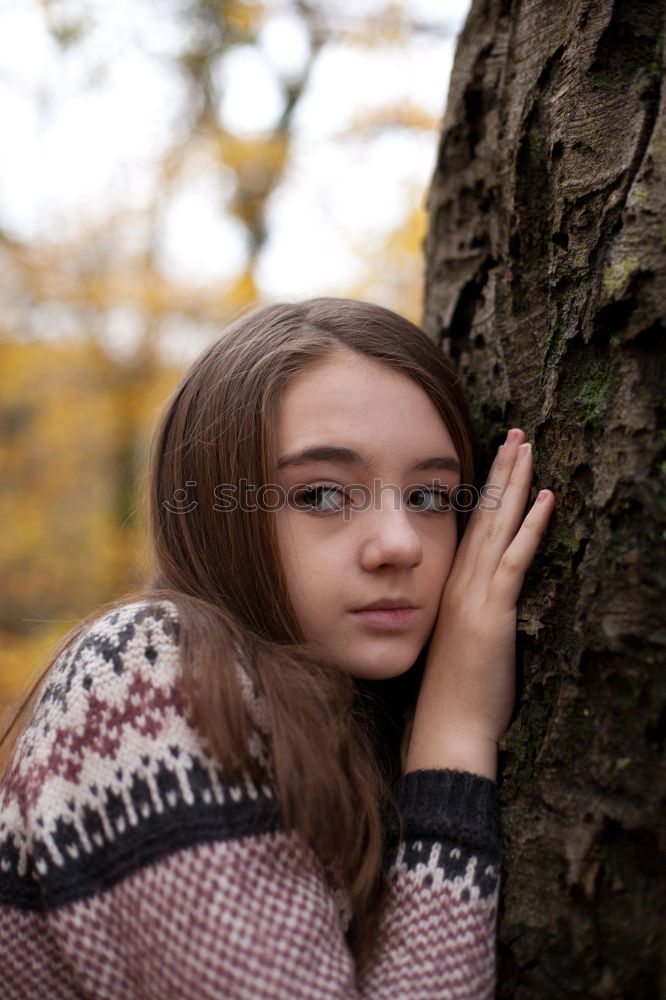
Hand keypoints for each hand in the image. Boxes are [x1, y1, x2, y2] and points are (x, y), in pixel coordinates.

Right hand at [404, 428, 554, 778]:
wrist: (447, 730)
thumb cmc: (457, 695)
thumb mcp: (462, 644)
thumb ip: (472, 614)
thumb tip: (485, 602)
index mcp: (453, 588)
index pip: (471, 527)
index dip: (487, 490)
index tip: (501, 458)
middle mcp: (460, 583)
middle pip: (482, 515)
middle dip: (501, 471)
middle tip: (515, 433)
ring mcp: (474, 596)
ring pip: (495, 527)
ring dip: (514, 484)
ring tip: (527, 447)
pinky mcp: (492, 614)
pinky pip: (513, 561)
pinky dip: (530, 527)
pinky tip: (545, 498)